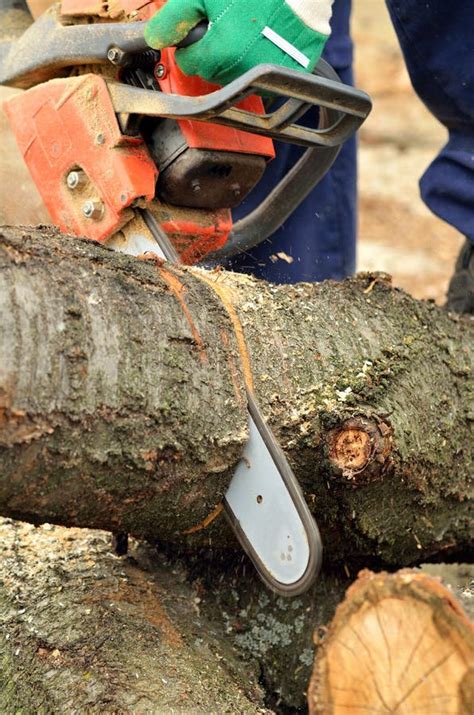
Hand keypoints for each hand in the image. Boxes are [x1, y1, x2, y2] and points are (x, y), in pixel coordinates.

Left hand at [144, 0, 333, 84]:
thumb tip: (154, 38)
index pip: (187, 64)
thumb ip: (175, 17)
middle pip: (209, 73)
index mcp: (219, 54)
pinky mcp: (283, 79)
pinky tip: (261, 45)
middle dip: (210, 53)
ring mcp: (263, 79)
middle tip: (224, 27)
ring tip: (244, 34)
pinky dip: (255, 68)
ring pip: (232, 79)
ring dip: (232, 62)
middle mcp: (240, 73)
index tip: (198, 33)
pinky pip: (258, 82)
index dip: (189, 46)